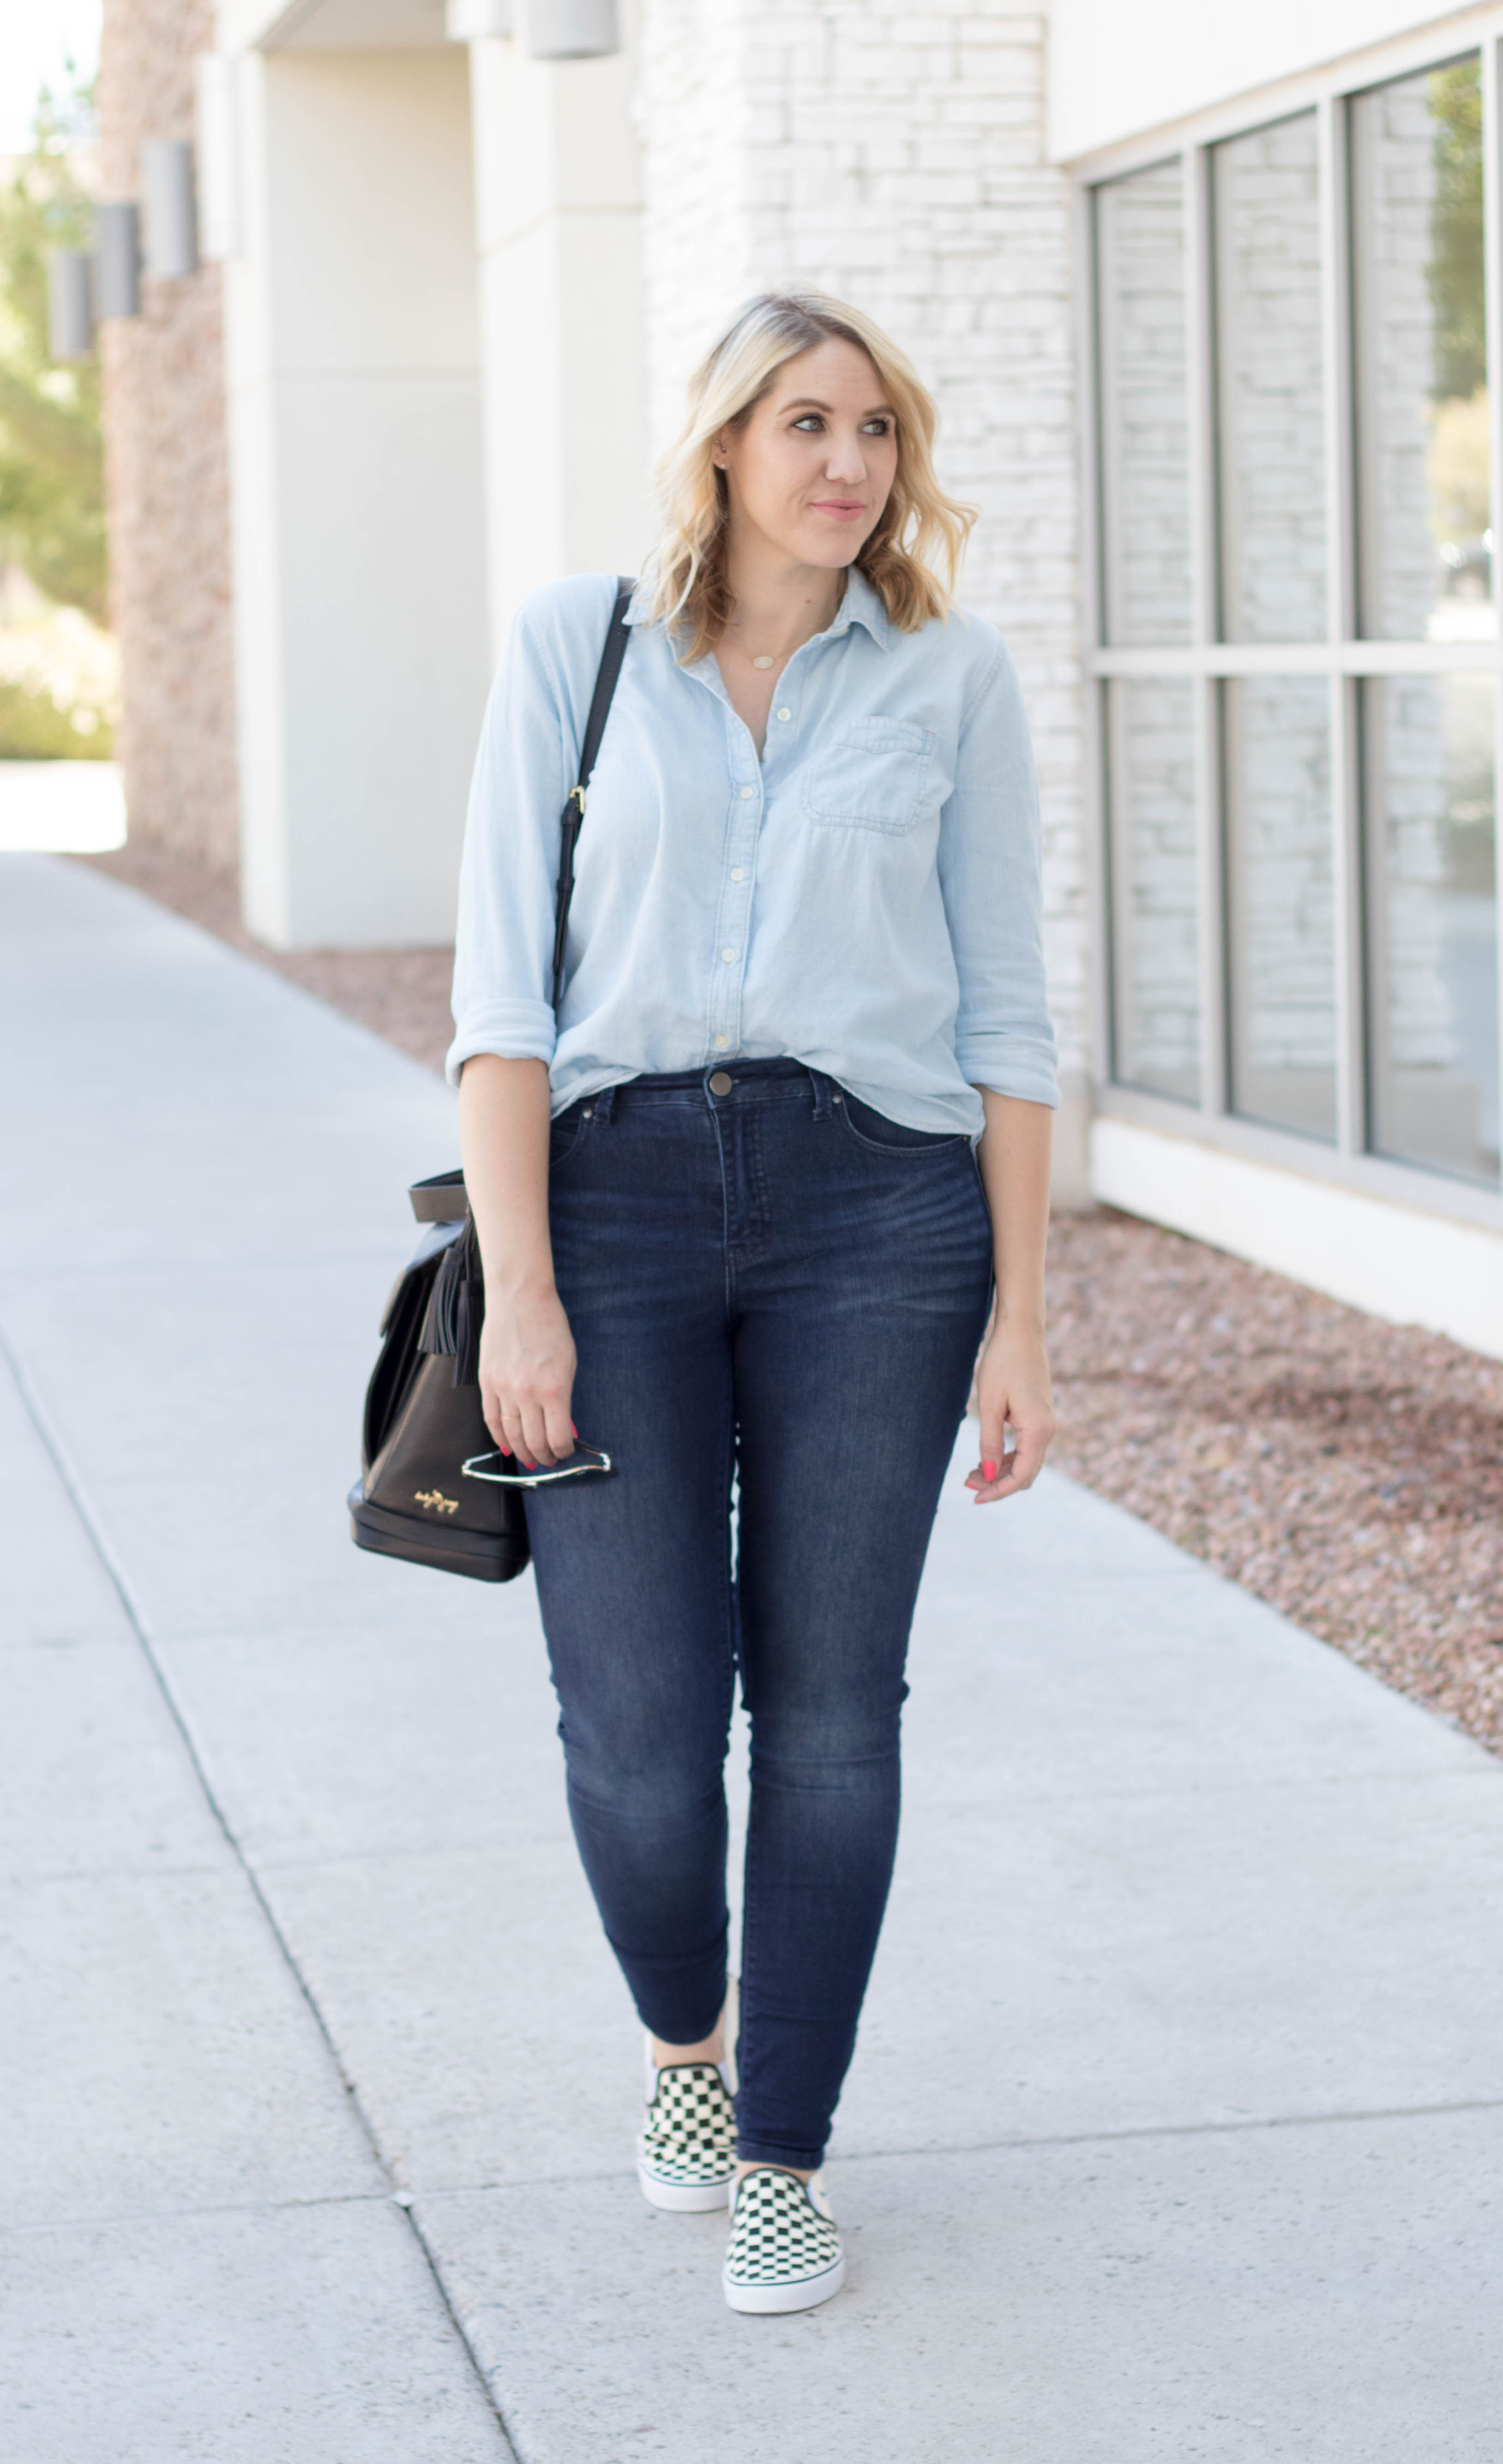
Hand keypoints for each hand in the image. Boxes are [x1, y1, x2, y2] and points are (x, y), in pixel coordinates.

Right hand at [477, 1283, 576, 1468]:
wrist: (519, 1299)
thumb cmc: (550, 1327)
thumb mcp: (569, 1364)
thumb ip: (564, 1400)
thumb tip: (564, 1430)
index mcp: (554, 1389)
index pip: (557, 1437)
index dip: (563, 1452)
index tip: (566, 1453)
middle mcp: (527, 1393)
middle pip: (533, 1441)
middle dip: (544, 1457)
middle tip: (549, 1461)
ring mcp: (503, 1389)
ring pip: (511, 1435)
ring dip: (522, 1452)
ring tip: (530, 1459)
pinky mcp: (486, 1382)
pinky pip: (491, 1418)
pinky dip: (499, 1436)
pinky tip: (507, 1446)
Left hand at [965, 1318, 1055, 1503]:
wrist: (1021, 1332)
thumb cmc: (1002, 1363)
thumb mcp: (989, 1405)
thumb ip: (990, 1443)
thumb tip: (989, 1475)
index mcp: (1038, 1430)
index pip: (1021, 1476)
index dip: (998, 1491)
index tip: (975, 1498)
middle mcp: (1048, 1430)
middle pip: (1026, 1473)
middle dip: (998, 1484)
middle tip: (967, 1484)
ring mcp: (1047, 1423)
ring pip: (1027, 1462)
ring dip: (1002, 1471)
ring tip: (972, 1473)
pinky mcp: (1041, 1416)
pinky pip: (1027, 1447)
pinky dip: (1008, 1457)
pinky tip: (988, 1458)